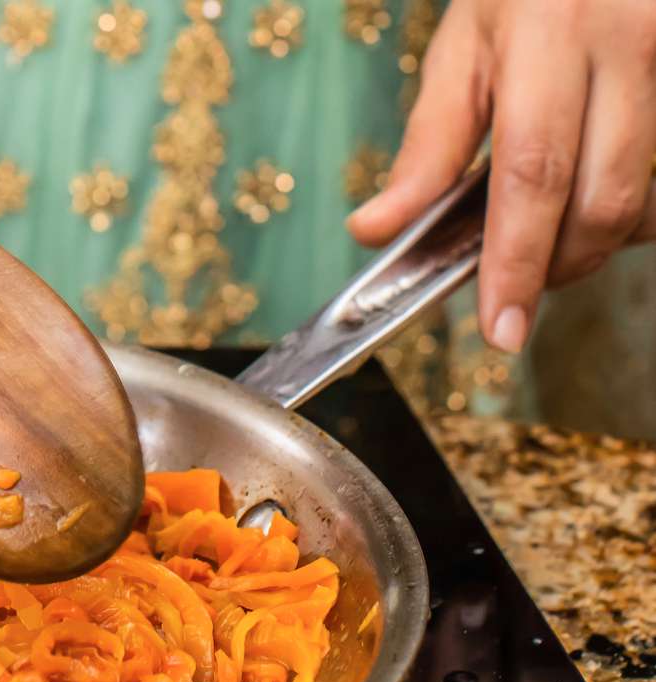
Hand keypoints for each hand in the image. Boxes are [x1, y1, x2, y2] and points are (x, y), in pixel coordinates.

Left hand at [347, 0, 655, 353]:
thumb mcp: (462, 52)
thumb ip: (428, 146)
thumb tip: (375, 230)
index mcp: (551, 33)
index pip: (533, 173)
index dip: (516, 261)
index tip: (501, 327)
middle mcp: (630, 39)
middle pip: (603, 201)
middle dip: (557, 267)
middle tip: (517, 289)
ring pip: (649, 201)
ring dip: (598, 242)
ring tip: (553, 228)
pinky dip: (636, 211)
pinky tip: (599, 197)